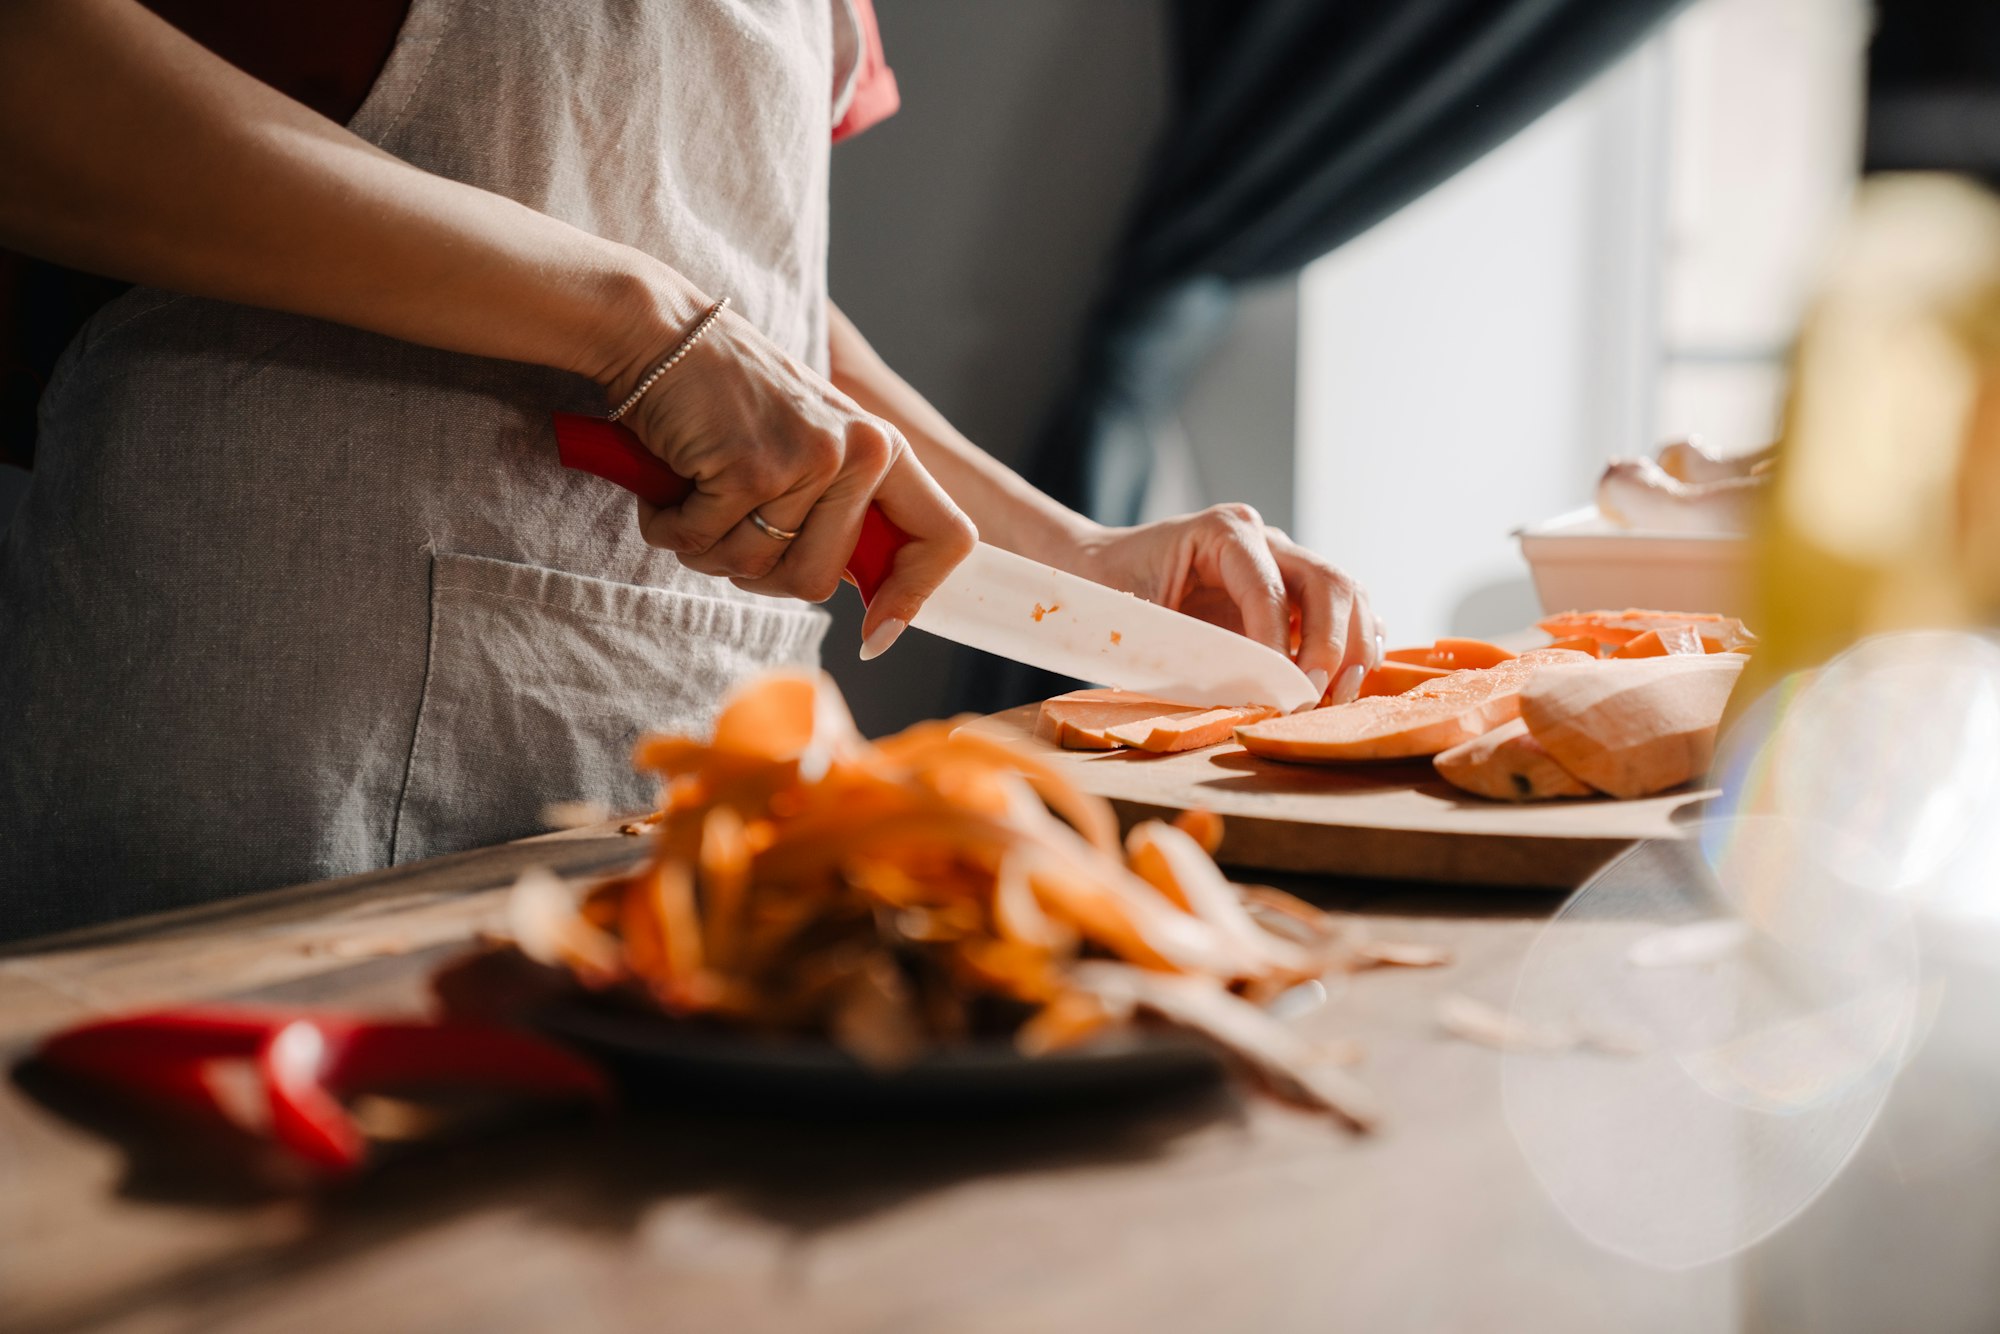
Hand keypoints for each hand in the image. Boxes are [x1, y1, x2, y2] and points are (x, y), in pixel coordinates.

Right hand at [614, 305, 975, 653]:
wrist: (658, 332)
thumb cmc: (727, 398)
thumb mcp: (811, 444)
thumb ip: (844, 509)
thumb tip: (876, 601)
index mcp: (884, 450)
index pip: (946, 537)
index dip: (914, 597)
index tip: (877, 634)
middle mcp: (859, 453)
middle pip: (819, 583)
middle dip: (760, 571)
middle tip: (728, 524)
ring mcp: (806, 461)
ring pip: (755, 569)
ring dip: (708, 547)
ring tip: (698, 491)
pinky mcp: (749, 470)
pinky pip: (704, 544)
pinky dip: (672, 528)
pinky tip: (670, 483)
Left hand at [1067, 505, 1380, 702]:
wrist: (1102, 570)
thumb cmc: (1112, 591)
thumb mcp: (1137, 617)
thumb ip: (1188, 648)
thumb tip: (1245, 693)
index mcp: (1224, 532)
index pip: (1270, 590)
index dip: (1280, 645)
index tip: (1281, 693)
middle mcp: (1264, 538)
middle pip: (1329, 583)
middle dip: (1332, 647)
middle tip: (1315, 698)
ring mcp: (1285, 560)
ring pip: (1348, 594)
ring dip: (1355, 648)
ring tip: (1339, 695)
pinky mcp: (1294, 589)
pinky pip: (1345, 609)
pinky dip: (1357, 643)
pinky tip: (1351, 678)